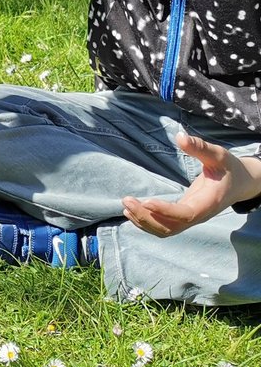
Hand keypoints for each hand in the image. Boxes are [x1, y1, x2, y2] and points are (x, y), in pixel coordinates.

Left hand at [121, 131, 260, 237]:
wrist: (240, 184)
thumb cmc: (229, 168)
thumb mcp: (218, 155)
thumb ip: (200, 147)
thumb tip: (180, 137)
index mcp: (209, 202)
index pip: (186, 214)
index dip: (166, 211)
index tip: (146, 201)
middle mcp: (200, 215)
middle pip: (172, 227)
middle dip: (147, 217)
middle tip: (126, 200)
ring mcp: (191, 218)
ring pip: (166, 230)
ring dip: (144, 221)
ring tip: (125, 205)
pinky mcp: (184, 216)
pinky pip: (165, 226)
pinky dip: (147, 223)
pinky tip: (131, 212)